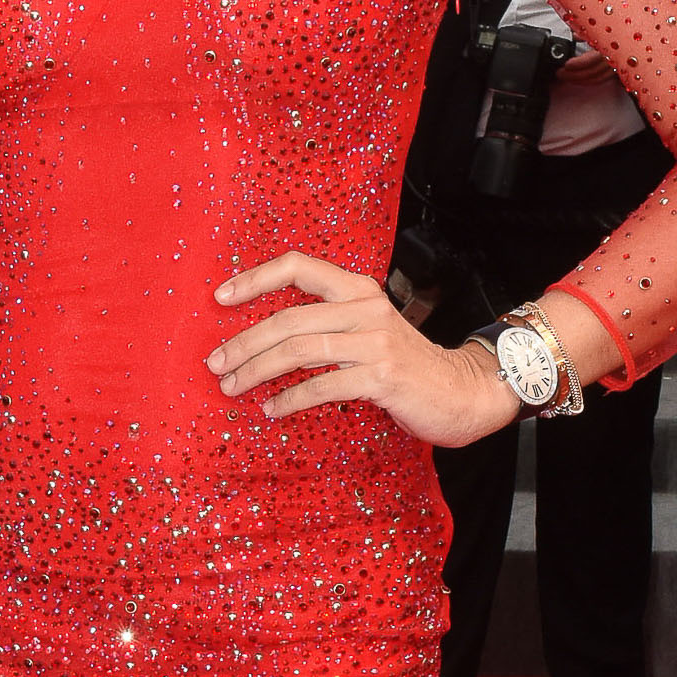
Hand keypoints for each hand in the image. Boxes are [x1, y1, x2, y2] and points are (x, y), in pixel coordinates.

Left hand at [209, 252, 523, 443]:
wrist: (461, 390)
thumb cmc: (404, 363)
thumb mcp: (366, 328)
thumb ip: (326, 323)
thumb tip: (262, 337)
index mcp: (357, 289)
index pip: (298, 267)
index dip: (255, 279)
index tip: (220, 297)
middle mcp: (365, 308)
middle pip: (288, 318)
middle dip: (244, 343)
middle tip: (216, 363)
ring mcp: (374, 342)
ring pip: (299, 351)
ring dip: (257, 372)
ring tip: (233, 387)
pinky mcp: (381, 377)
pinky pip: (321, 386)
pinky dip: (289, 400)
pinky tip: (272, 409)